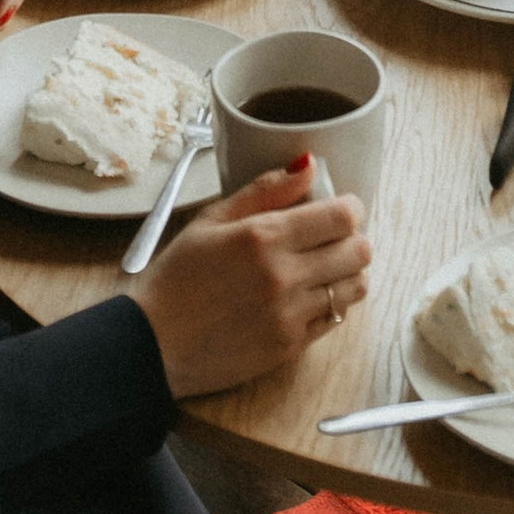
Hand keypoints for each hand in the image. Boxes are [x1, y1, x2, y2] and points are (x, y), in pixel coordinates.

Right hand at [136, 159, 372, 393]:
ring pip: (355, 287)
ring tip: (321, 267)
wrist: (153, 345)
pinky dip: (329, 303)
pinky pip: (335, 319)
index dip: (349, 207)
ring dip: (346, 272)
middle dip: (351, 238)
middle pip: (360, 251)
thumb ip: (265, 190)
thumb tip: (308, 165)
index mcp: (263, 237)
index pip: (343, 216)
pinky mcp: (291, 348)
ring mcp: (290, 315)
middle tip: (329, 237)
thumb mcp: (211, 221)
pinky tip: (304, 296)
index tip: (339, 207)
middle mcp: (284, 276)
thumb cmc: (176, 279)